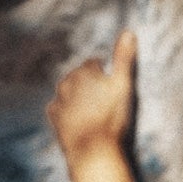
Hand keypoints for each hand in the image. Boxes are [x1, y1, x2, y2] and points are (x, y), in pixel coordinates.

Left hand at [48, 31, 137, 165]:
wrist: (93, 149)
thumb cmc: (111, 117)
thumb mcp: (123, 84)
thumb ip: (124, 58)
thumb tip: (128, 32)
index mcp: (84, 71)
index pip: (93, 63)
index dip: (102, 71)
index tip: (109, 80)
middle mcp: (68, 82)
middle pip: (78, 75)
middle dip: (88, 81)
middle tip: (101, 95)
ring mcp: (59, 101)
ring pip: (66, 90)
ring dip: (76, 94)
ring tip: (89, 106)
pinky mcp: (54, 118)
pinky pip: (57, 107)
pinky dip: (64, 109)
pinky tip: (74, 116)